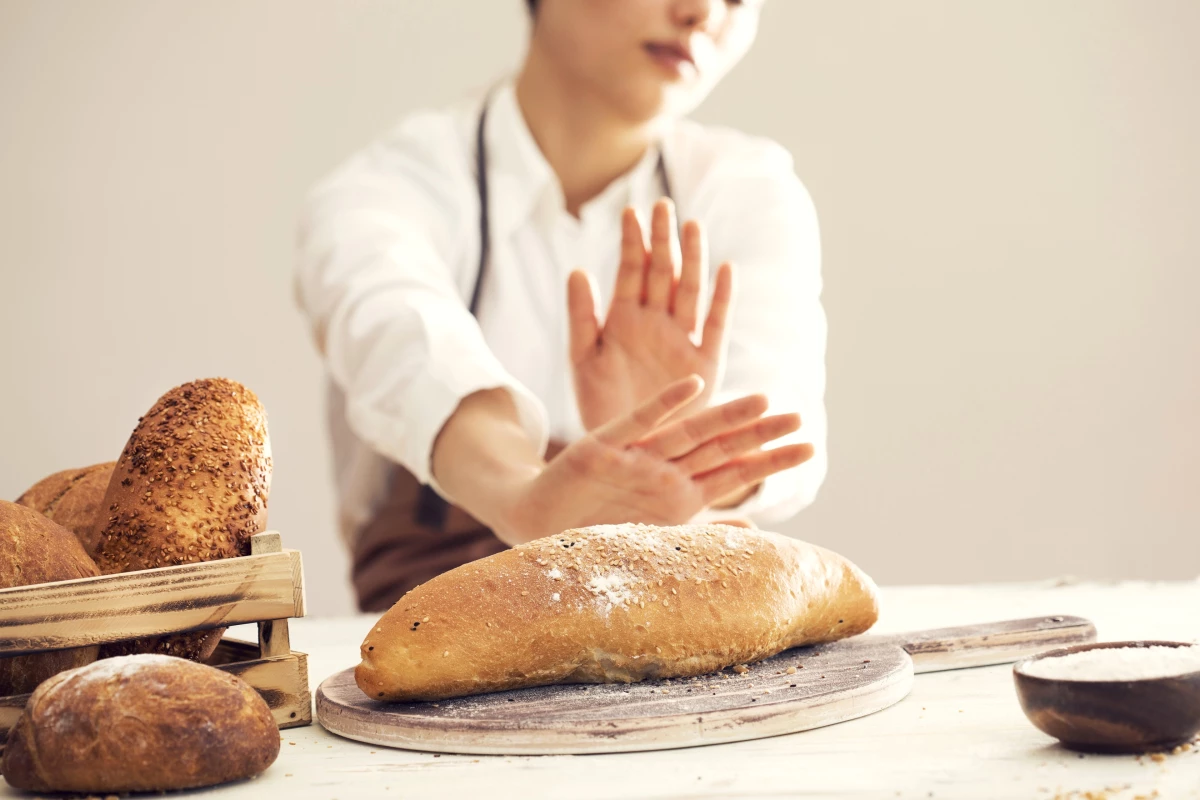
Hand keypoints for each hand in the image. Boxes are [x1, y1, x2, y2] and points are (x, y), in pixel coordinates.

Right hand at [496, 376, 811, 542]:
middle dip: (760, 433)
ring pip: (686, 432)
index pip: (734, 474)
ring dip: (723, 416)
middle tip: (800, 416)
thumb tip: (753, 529)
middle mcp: (661, 470)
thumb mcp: (652, 534)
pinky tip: (691, 387)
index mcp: (678, 493)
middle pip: (719, 448)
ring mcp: (632, 457)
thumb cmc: (593, 529)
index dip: (770, 460)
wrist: (536, 521)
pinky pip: (636, 424)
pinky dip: (662, 406)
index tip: (808, 447)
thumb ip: (703, 531)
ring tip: (762, 398)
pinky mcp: (599, 447)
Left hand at [567, 199, 733, 430]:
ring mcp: (681, 339)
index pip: (629, 271)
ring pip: (689, 290)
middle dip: (662, 239)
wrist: (629, 450)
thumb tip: (577, 270)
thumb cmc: (601, 406)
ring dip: (693, 259)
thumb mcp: (583, 360)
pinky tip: (726, 270)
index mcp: (623, 318)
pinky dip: (722, 298)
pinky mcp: (705, 362)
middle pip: (662, 272)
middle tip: (663, 206)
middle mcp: (655, 323)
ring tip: (692, 226)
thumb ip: (580, 317)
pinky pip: (715, 325)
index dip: (631, 242)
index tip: (630, 211)